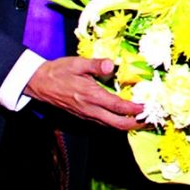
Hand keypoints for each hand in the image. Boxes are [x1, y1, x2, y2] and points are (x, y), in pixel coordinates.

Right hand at [24, 57, 143, 130]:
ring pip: (111, 126)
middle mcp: (90, 110)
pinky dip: (117, 122)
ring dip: (128, 124)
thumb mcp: (77, 63)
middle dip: (136, 124)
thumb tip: (112, 64)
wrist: (38, 83)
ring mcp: (86, 115)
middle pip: (118, 124)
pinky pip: (104, 123)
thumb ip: (96, 65)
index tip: (148, 107)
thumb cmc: (59, 71)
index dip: (135, 109)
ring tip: (142, 119)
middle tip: (151, 120)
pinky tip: (124, 116)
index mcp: (91, 96)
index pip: (118, 107)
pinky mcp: (83, 116)